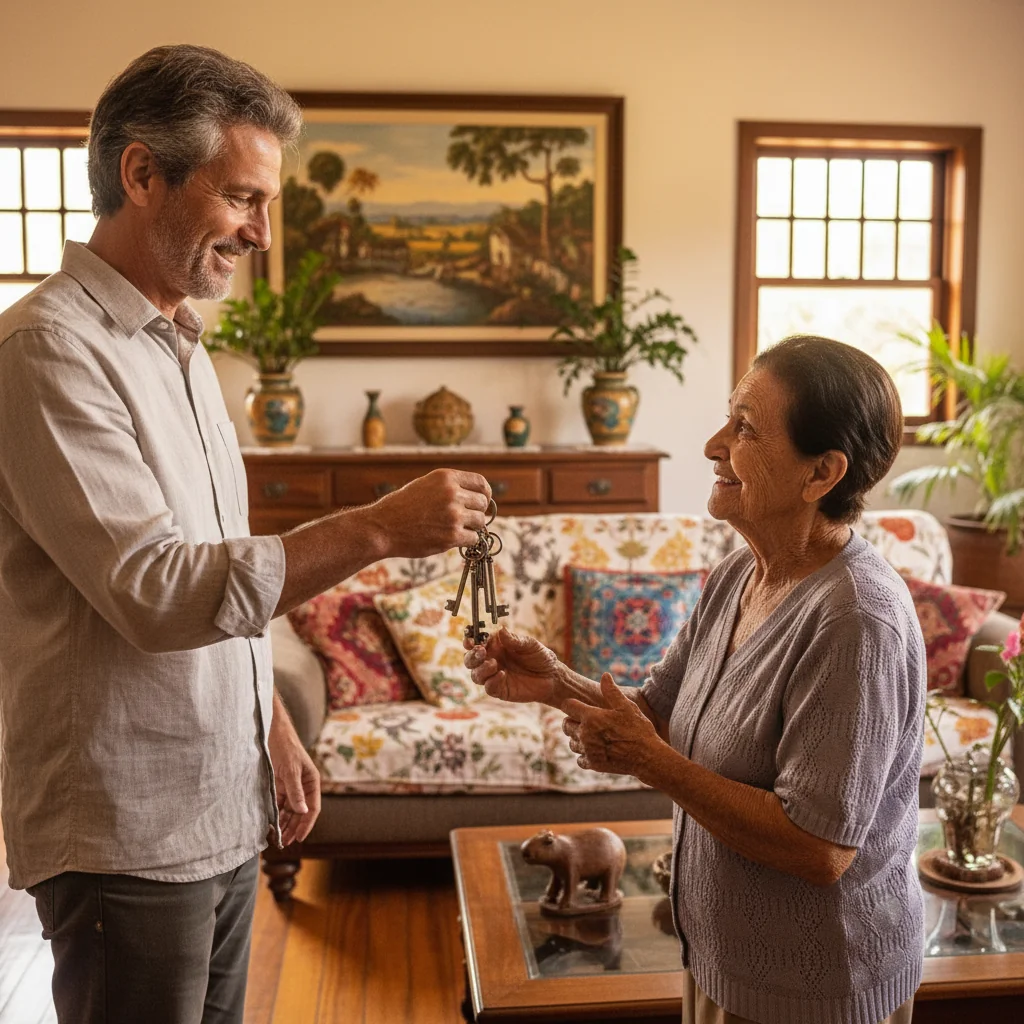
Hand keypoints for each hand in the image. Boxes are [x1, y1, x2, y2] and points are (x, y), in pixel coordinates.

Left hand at [268, 701, 321, 846]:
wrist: (271, 732)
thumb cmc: (286, 747)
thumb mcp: (291, 769)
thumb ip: (296, 791)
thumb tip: (303, 812)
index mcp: (312, 781)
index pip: (313, 808)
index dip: (307, 824)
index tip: (299, 837)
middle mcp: (303, 785)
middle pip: (301, 812)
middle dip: (294, 827)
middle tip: (286, 843)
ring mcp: (291, 785)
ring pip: (290, 810)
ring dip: (285, 823)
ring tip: (278, 838)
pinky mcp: (280, 784)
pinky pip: (279, 803)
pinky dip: (276, 814)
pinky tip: (271, 824)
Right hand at [374, 469, 490, 557]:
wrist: (382, 527)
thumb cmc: (401, 507)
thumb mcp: (425, 485)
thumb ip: (449, 487)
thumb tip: (476, 496)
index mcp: (446, 477)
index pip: (480, 482)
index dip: (484, 493)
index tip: (482, 501)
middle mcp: (452, 493)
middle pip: (482, 503)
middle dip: (476, 511)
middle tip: (464, 519)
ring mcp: (453, 515)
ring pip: (480, 521)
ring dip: (472, 527)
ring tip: (456, 528)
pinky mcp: (452, 535)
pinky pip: (473, 538)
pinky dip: (467, 540)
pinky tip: (453, 538)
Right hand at [464, 627, 560, 704]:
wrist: (552, 677)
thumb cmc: (540, 657)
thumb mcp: (530, 645)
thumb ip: (514, 640)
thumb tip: (500, 630)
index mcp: (495, 646)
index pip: (476, 643)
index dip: (469, 642)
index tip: (470, 641)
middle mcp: (491, 660)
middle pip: (470, 660)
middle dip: (472, 657)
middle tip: (481, 653)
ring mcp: (494, 676)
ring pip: (475, 675)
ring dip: (480, 669)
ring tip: (494, 664)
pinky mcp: (500, 690)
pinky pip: (488, 687)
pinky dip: (491, 681)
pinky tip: (503, 675)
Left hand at [561, 673, 660, 777]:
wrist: (648, 757)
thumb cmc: (638, 729)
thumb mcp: (627, 707)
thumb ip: (612, 691)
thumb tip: (605, 675)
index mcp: (591, 717)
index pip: (567, 706)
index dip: (572, 704)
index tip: (580, 705)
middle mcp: (585, 735)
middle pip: (566, 724)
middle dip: (573, 721)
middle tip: (587, 720)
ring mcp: (588, 751)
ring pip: (571, 742)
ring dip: (578, 738)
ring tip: (592, 735)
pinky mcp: (593, 765)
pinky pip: (579, 759)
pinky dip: (584, 754)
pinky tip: (595, 749)